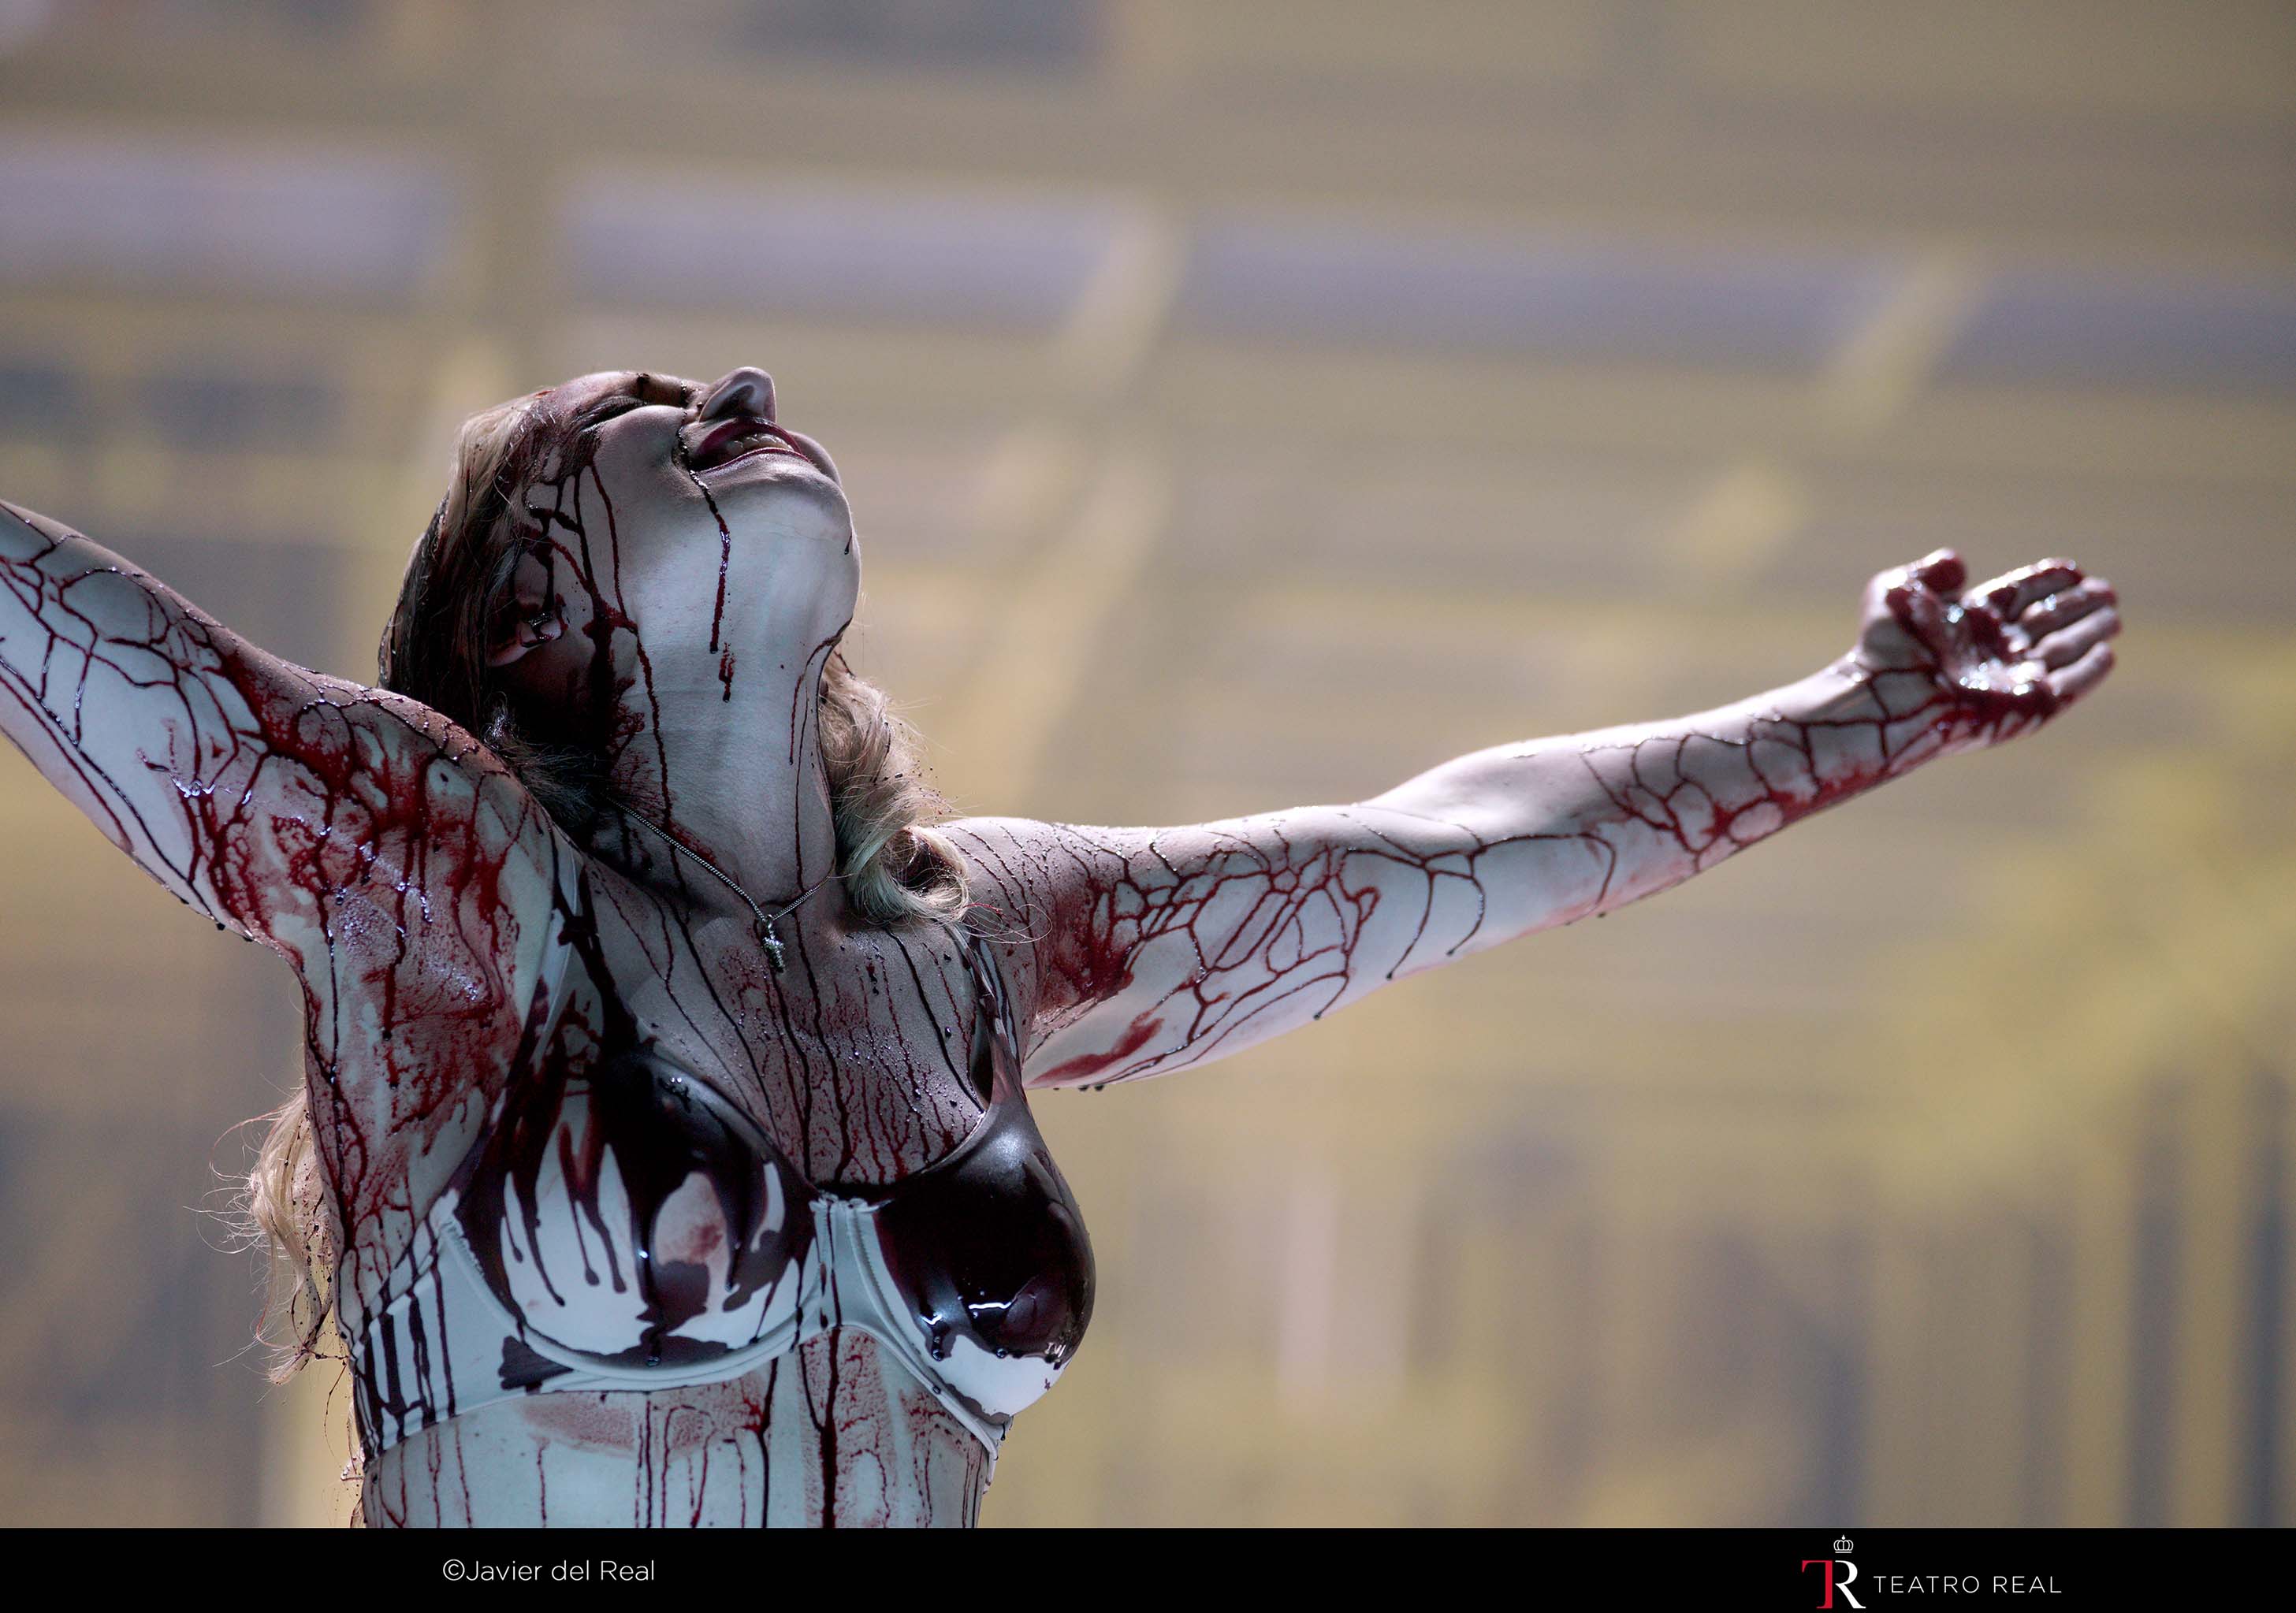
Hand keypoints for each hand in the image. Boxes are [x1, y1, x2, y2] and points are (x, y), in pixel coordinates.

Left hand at [1846, 549, 2119, 756]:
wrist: (1886, 698)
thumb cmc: (1884, 649)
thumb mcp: (1895, 592)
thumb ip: (1930, 573)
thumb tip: (1957, 561)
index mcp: (1968, 621)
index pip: (2018, 596)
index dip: (2046, 582)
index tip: (2073, 570)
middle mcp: (1992, 649)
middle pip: (2045, 621)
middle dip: (2077, 605)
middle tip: (2107, 591)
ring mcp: (2009, 679)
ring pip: (2061, 650)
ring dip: (2089, 632)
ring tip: (2113, 616)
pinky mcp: (2024, 708)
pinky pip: (2065, 688)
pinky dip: (2087, 673)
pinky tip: (2106, 654)